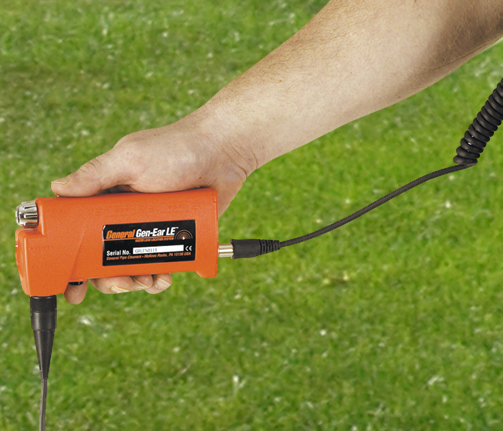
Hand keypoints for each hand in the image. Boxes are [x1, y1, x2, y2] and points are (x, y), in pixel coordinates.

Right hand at [51, 110, 253, 303]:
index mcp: (107, 195)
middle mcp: (125, 213)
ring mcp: (151, 226)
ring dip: (132, 280)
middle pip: (104, 256)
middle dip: (106, 277)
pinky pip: (161, 261)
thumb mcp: (130, 158)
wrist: (224, 152)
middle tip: (119, 284)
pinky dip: (158, 276)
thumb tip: (56, 188)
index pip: (79, 231)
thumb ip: (95, 175)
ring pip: (132, 263)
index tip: (71, 284)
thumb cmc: (177, 148)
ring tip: (143, 282)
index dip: (73, 259)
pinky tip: (163, 278)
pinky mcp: (175, 233)